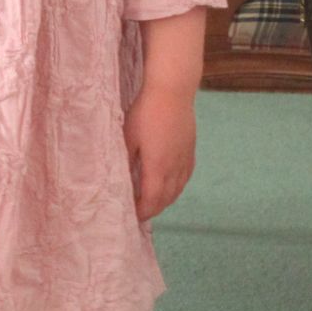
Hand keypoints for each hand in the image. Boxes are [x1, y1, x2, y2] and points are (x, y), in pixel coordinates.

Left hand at [127, 84, 197, 219]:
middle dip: (154, 209)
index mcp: (157, 166)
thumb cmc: (145, 113)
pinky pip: (185, 177)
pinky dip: (177, 188)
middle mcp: (175, 167)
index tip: (132, 218)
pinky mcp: (191, 151)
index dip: (143, 211)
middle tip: (140, 215)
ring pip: (178, 189)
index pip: (152, 198)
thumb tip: (120, 178)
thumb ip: (126, 160)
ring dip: (166, 200)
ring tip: (153, 204)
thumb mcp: (127, 137)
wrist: (172, 93)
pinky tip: (170, 187)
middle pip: (167, 198)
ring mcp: (185, 159)